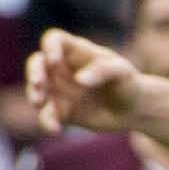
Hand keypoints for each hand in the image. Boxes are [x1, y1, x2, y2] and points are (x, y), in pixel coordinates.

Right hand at [25, 28, 139, 132]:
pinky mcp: (62, 112)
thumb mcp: (122, 72)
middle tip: (38, 85)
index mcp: (77, 52)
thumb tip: (79, 80)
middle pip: (37, 62)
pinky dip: (46, 121)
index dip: (49, 46)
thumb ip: (102, 70)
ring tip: (40, 103)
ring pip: (36, 89)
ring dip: (33, 95)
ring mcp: (60, 90)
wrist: (135, 111)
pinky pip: (47, 115)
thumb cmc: (130, 83)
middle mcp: (64, 69)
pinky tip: (55, 129)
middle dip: (33, 72)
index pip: (54, 40)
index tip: (54, 60)